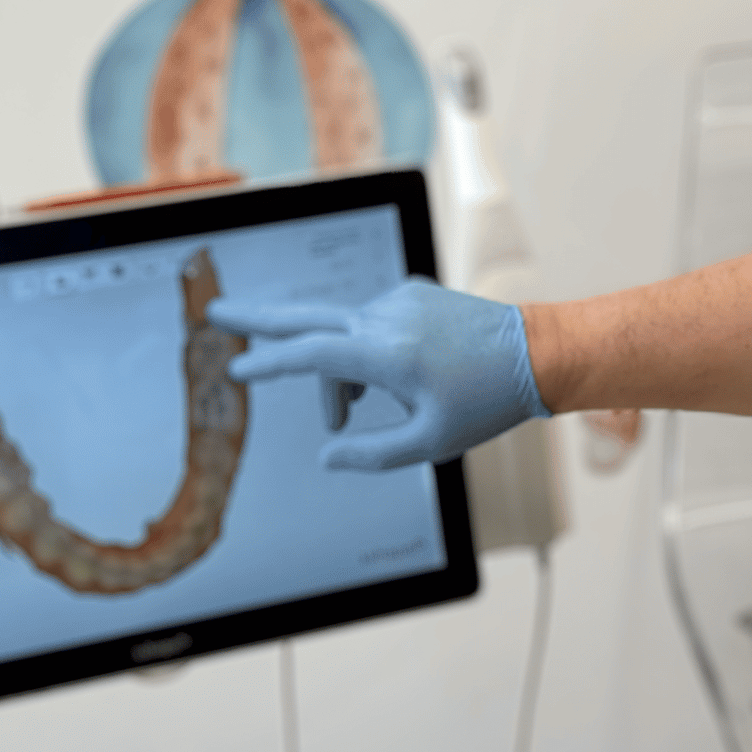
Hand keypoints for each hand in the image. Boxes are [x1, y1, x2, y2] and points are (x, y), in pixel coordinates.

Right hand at [208, 278, 547, 469]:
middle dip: (259, 321)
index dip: (268, 364)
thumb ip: (373, 453)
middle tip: (216, 314)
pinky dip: (365, 353)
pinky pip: (371, 325)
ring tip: (352, 411)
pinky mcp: (412, 295)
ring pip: (344, 336)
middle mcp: (387, 318)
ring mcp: (399, 301)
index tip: (236, 368)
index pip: (310, 355)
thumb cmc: (486, 402)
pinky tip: (396, 378)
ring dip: (338, 373)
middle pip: (307, 317)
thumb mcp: (430, 442)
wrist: (534, 353)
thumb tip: (329, 456)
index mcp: (387, 354)